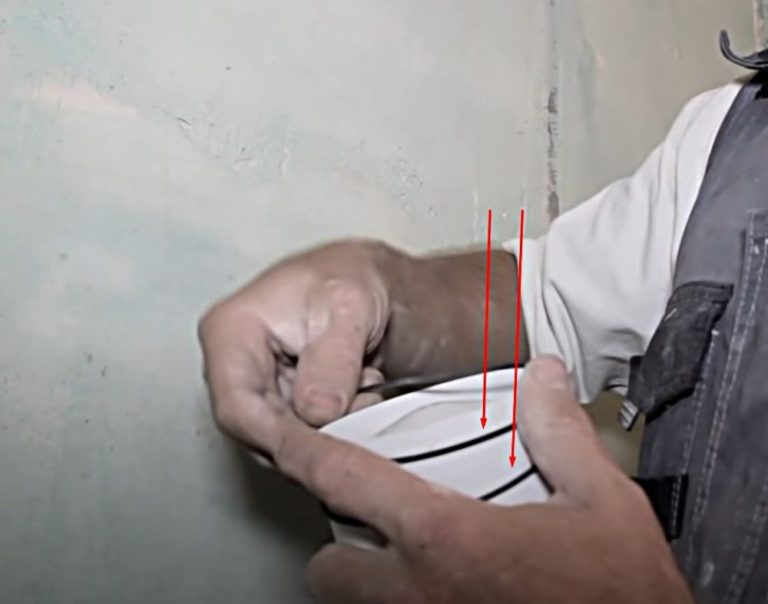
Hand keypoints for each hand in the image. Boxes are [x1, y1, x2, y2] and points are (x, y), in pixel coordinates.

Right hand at [198, 241, 391, 453]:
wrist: (375, 282)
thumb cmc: (353, 278)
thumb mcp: (350, 303)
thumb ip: (333, 358)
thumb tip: (317, 411)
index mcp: (230, 331)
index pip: (238, 408)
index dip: (282, 439)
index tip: (328, 454)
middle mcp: (234, 366)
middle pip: (259, 433)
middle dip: (316, 435)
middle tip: (363, 416)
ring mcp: (258, 390)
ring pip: (286, 441)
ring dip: (332, 431)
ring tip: (366, 389)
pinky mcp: (284, 406)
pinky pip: (306, 438)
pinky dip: (338, 429)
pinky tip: (361, 398)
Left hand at [274, 357, 692, 603]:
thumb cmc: (623, 590)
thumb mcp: (603, 500)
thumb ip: (561, 433)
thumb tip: (544, 375)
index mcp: (446, 537)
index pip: (346, 482)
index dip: (302, 451)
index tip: (281, 433)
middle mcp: (419, 591)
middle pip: (326, 567)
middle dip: (336, 540)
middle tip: (369, 516)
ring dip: (361, 578)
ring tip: (399, 553)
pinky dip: (396, 600)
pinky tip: (439, 584)